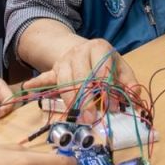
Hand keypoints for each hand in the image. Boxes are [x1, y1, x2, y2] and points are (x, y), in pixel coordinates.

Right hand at [23, 38, 138, 107]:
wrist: (83, 49)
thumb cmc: (105, 62)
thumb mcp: (121, 67)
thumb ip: (129, 83)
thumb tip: (136, 99)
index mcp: (99, 47)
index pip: (103, 69)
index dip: (109, 89)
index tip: (114, 107)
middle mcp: (80, 51)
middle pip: (82, 75)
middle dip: (87, 98)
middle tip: (92, 117)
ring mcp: (65, 59)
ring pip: (64, 79)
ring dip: (70, 99)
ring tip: (76, 115)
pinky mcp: (54, 69)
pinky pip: (45, 77)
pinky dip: (38, 83)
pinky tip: (28, 88)